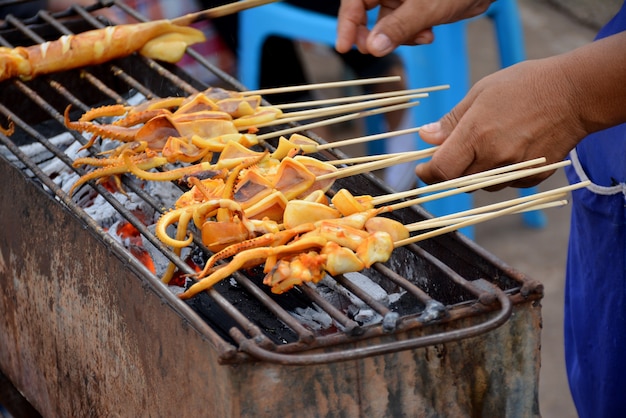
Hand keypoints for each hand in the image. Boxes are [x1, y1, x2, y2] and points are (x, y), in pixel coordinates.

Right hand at [336, 0, 493, 55]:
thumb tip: (373, 49)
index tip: (344, 48)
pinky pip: (402, 28)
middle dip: (377, 36)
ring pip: (386, 26)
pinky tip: (428, 35)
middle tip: (380, 50)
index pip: (353, 3)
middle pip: (366, 16)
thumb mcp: (426, 7)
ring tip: (422, 38)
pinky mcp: (413, 8)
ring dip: (400, 39)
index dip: (347, 25)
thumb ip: (398, 28)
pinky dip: (412, 36)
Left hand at [414, 58, 585, 189]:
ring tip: (487, 145)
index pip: (441, 170)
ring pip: (481, 186)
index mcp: (476, 134)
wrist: (576, 93)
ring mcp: (516, 170)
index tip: (423, 169)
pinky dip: (500, 174)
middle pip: (458, 181)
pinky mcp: (533, 177)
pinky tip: (509, 150)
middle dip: (450, 171)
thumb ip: (451, 121)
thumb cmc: (524, 85)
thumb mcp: (480, 93)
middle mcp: (495, 157)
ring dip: (475, 173)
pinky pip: (506, 185)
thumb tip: (425, 137)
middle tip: (453, 153)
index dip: (427, 173)